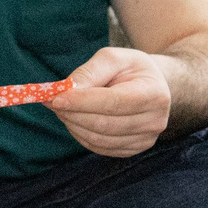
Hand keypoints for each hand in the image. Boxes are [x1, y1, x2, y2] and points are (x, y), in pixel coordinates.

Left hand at [49, 46, 172, 158]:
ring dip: (73, 125)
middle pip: (104, 124)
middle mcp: (155, 121)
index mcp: (154, 94)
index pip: (114, 103)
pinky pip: (100, 148)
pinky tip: (74, 120)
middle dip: (73, 113)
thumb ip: (91, 71)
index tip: (57, 98)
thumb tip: (67, 90)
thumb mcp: (114, 58)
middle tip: (52, 102)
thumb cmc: (130, 69)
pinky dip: (81, 135)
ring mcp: (145, 139)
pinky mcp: (133, 150)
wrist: (153, 86)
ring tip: (62, 108)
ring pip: (99, 139)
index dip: (83, 102)